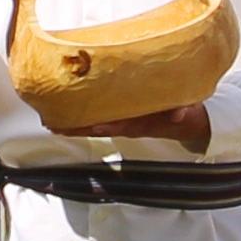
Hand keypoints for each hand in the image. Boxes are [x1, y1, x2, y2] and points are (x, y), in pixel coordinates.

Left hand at [70, 104, 213, 151]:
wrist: (188, 122)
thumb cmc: (186, 113)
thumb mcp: (188, 112)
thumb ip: (184, 112)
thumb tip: (181, 114)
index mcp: (145, 123)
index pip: (125, 124)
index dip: (110, 125)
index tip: (95, 125)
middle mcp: (130, 125)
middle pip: (102, 128)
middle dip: (80, 128)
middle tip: (57, 127)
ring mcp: (123, 123)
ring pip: (95, 125)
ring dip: (74, 126)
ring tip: (52, 124)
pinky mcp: (120, 118)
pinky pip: (97, 120)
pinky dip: (78, 122)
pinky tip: (61, 120)